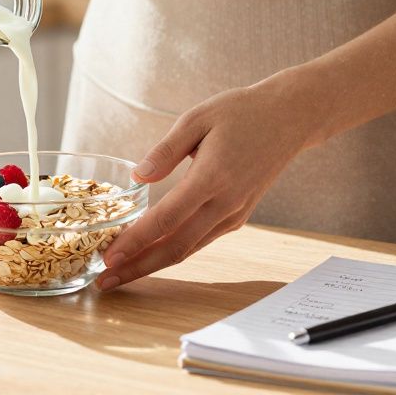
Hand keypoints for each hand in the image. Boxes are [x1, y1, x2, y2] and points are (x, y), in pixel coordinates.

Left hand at [97, 82, 312, 290]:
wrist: (289, 119)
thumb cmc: (241, 112)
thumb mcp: (197, 118)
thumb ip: (165, 151)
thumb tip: (137, 177)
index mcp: (212, 177)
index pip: (166, 219)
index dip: (136, 241)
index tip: (109, 257)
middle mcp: (226, 203)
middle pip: (176, 247)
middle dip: (138, 267)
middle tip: (105, 282)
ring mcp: (235, 214)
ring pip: (189, 249)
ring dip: (153, 264)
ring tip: (121, 273)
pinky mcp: (238, 216)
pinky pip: (202, 240)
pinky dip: (174, 251)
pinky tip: (150, 254)